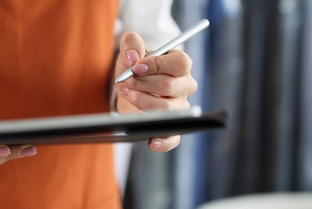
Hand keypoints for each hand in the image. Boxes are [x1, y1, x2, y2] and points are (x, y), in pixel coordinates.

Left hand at [114, 32, 196, 151]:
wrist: (128, 86)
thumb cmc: (134, 67)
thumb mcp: (130, 50)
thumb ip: (131, 43)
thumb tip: (133, 56)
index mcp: (180, 65)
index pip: (180, 64)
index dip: (157, 65)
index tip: (135, 67)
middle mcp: (184, 86)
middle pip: (171, 86)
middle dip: (144, 84)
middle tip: (126, 81)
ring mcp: (180, 108)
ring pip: (168, 110)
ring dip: (144, 102)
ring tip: (128, 94)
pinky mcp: (171, 127)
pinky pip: (173, 138)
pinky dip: (163, 141)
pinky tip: (151, 141)